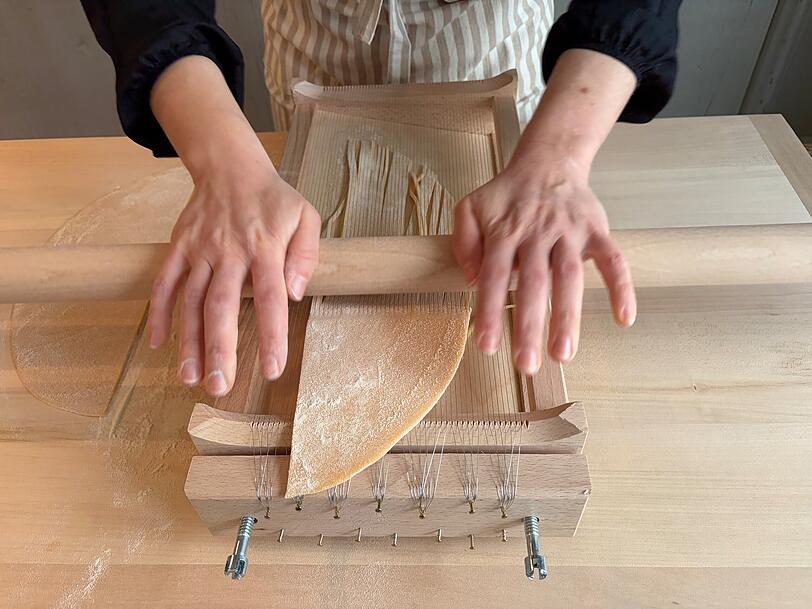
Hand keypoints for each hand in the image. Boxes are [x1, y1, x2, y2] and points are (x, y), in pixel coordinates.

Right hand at [147, 152, 319, 395]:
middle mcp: (230, 253)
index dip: (271, 336)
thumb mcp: (306, 216)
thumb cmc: (274, 199)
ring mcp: (201, 251)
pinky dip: (158, 312)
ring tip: (190, 378)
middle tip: (220, 387)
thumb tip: (296, 293)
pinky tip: (157, 342)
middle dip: (219, 349)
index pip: (271, 299)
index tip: (272, 370)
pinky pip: (165, 282)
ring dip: (188, 341)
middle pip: (222, 307)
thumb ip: (306, 254)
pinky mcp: (179, 247)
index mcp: (265, 249)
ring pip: (191, 301)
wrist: (230, 167)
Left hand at [452, 154, 635, 373]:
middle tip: (526, 364)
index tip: (487, 346)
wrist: (548, 163)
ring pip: (570, 278)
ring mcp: (570, 233)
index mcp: (505, 232)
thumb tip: (469, 279)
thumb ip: (463, 241)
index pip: (494, 276)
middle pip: (534, 284)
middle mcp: (538, 234)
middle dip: (530, 326)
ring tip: (563, 355)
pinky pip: (613, 260)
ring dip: (568, 317)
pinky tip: (625, 318)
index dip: (490, 311)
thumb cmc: (507, 195)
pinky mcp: (597, 231)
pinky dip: (621, 287)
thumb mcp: (471, 207)